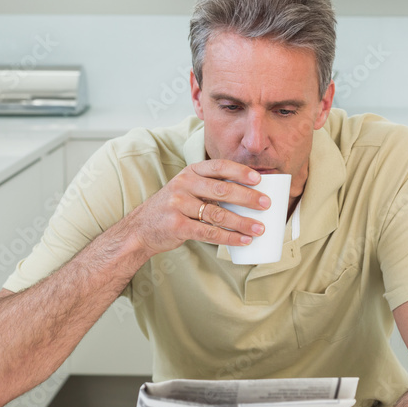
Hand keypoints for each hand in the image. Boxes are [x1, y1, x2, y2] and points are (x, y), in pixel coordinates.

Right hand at [125, 159, 269, 256]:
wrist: (141, 228)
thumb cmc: (174, 207)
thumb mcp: (188, 188)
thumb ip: (211, 187)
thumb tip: (251, 192)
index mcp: (190, 172)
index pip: (219, 166)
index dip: (240, 172)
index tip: (259, 179)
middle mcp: (183, 185)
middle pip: (222, 190)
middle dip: (248, 198)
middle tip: (266, 204)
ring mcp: (178, 205)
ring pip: (218, 214)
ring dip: (242, 222)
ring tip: (260, 228)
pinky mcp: (177, 226)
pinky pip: (209, 233)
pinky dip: (229, 238)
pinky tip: (244, 240)